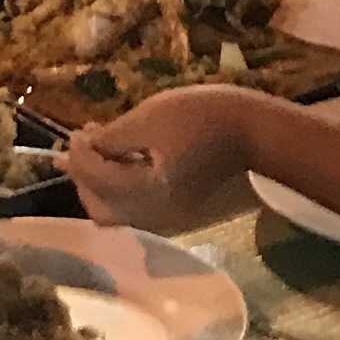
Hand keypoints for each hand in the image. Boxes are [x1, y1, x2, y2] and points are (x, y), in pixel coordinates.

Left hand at [63, 81, 269, 232]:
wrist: (262, 137)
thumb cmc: (209, 117)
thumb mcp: (154, 116)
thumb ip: (113, 137)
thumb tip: (84, 146)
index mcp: (145, 193)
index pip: (92, 179)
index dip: (77, 154)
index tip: (77, 130)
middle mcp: (154, 218)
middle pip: (100, 209)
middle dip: (84, 178)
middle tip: (86, 145)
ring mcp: (170, 222)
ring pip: (120, 214)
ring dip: (104, 185)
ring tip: (108, 150)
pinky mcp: (183, 218)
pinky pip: (141, 212)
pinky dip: (126, 191)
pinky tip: (133, 163)